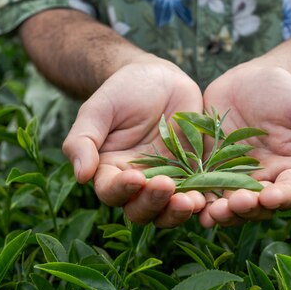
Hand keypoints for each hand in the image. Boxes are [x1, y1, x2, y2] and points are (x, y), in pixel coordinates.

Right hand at [62, 58, 205, 227]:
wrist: (158, 78)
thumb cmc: (122, 91)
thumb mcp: (98, 109)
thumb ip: (82, 140)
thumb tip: (80, 175)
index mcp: (109, 171)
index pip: (111, 192)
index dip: (122, 190)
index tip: (134, 178)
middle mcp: (137, 185)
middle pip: (141, 211)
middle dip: (153, 203)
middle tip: (166, 186)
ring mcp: (167, 182)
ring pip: (169, 211)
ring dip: (179, 211)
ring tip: (192, 200)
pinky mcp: (193, 175)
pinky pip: (198, 195)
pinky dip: (204, 200)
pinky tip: (210, 196)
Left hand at [198, 63, 290, 226]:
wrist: (251, 79)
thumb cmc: (289, 94)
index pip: (290, 193)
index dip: (281, 198)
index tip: (270, 197)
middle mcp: (263, 182)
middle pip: (257, 207)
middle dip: (247, 209)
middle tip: (235, 204)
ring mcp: (233, 178)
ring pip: (228, 204)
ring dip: (221, 212)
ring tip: (212, 212)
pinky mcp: (207, 168)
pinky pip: (202, 188)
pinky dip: (196, 198)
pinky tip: (189, 201)